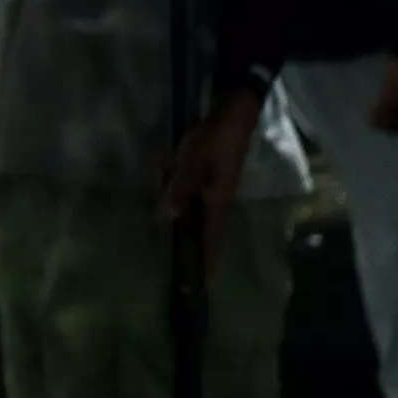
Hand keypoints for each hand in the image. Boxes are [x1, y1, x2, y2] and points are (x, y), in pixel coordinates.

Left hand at [157, 89, 260, 275]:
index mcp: (217, 202)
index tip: (203, 283)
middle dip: (189, 240)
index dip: (206, 260)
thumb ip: (180, 190)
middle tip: (178, 258)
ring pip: (191, 205)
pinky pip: (187, 188)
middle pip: (200, 226)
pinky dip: (176, 186)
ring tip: (166, 216)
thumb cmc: (214, 141)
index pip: (211, 238)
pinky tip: (164, 177)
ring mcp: (212, 187)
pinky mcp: (206, 174)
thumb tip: (167, 219)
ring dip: (178, 207)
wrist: (233, 114)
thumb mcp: (193, 164)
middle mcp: (217, 199)